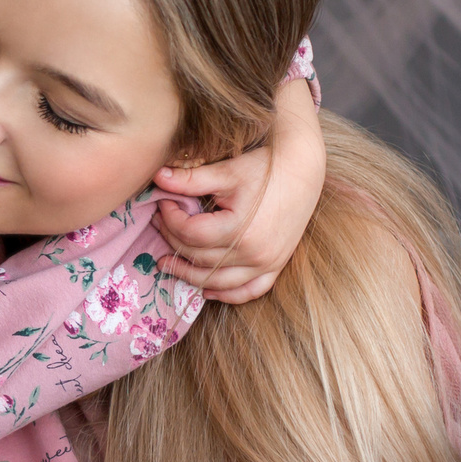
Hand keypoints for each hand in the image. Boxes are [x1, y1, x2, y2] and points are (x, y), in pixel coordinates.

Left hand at [153, 78, 323, 304]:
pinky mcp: (277, 265)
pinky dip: (228, 294)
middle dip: (173, 241)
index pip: (191, 233)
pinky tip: (207, 290)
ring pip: (219, 282)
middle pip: (200, 258)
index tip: (163, 203)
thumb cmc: (265, 167)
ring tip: (167, 264)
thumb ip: (190, 179)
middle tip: (158, 225)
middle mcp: (254, 253)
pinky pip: (250, 290)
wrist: (304, 169)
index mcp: (239, 230)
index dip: (170, 219)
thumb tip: (157, 177)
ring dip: (190, 276)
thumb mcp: (226, 171)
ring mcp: (267, 263)